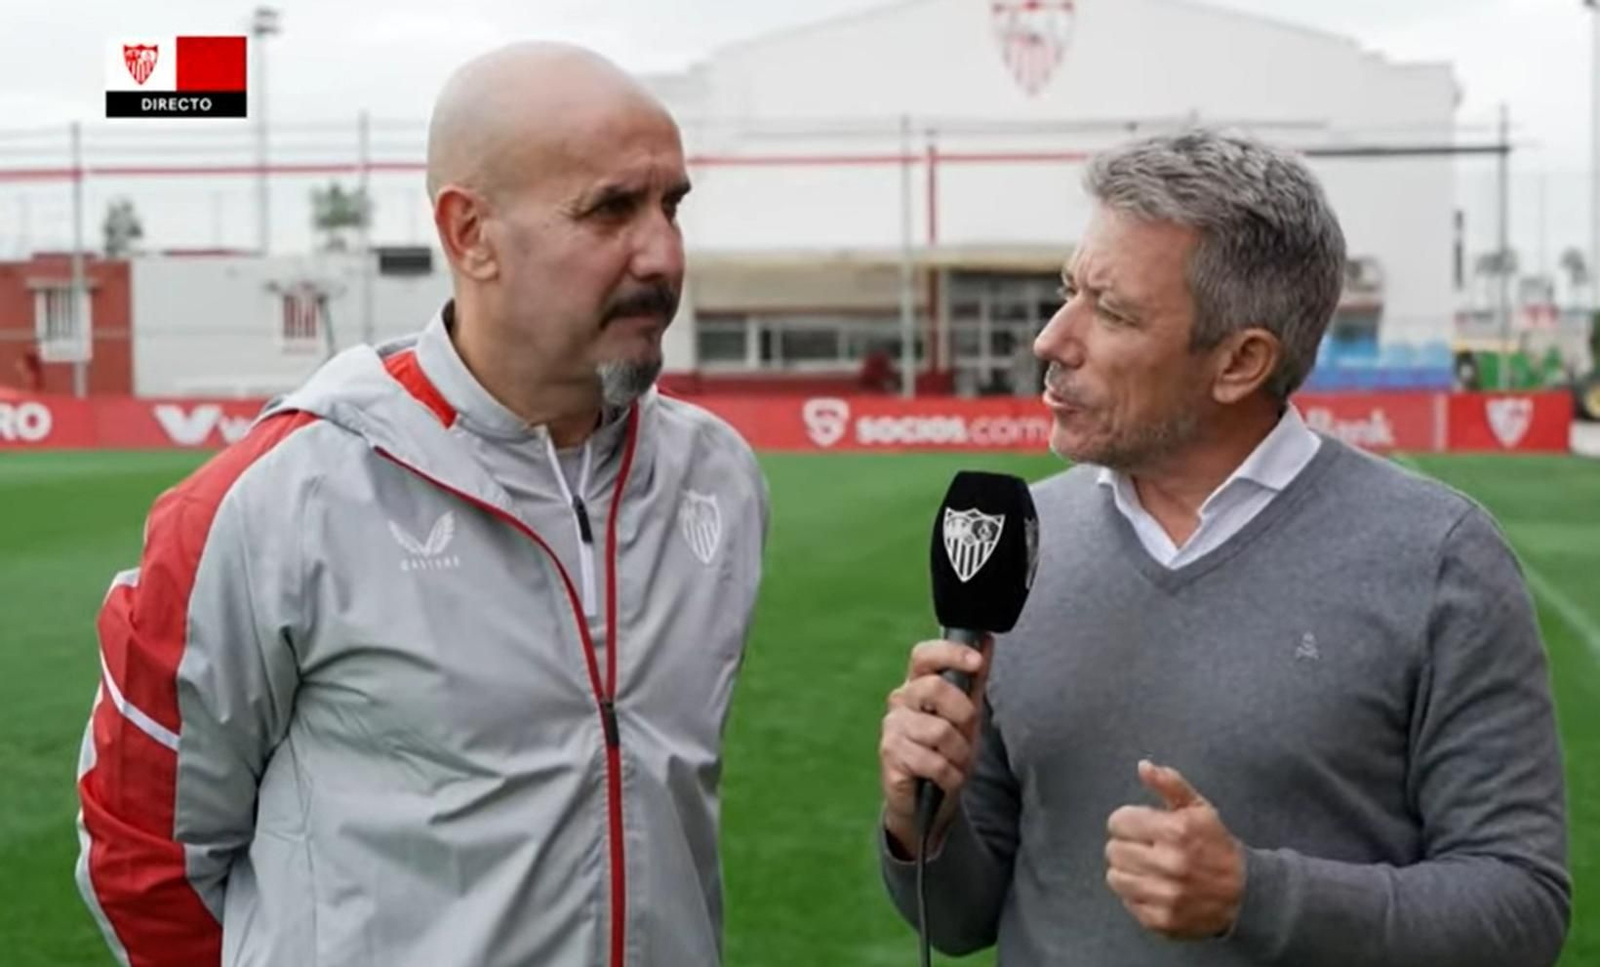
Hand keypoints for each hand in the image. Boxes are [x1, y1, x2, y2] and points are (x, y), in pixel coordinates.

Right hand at [879, 637, 991, 855]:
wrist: (928, 799)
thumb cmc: (946, 750)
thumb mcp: (967, 714)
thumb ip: (975, 679)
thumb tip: (987, 639)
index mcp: (918, 685)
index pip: (924, 655)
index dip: (950, 653)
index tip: (977, 661)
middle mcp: (900, 701)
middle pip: (933, 687)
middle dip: (962, 712)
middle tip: (965, 731)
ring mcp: (892, 728)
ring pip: (938, 730)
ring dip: (959, 753)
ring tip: (956, 762)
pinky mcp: (890, 756)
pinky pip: (932, 762)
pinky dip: (950, 775)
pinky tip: (946, 778)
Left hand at [1104, 760, 1244, 938]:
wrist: (1245, 894)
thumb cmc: (1216, 845)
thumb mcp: (1199, 809)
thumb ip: (1170, 784)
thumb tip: (1143, 766)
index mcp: (1176, 832)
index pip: (1118, 821)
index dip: (1128, 821)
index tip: (1140, 826)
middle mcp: (1169, 865)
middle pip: (1113, 850)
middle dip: (1126, 845)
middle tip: (1145, 848)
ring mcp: (1165, 896)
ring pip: (1114, 877)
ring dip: (1127, 870)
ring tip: (1147, 868)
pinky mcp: (1161, 920)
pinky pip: (1127, 902)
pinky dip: (1137, 894)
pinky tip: (1155, 888)